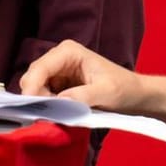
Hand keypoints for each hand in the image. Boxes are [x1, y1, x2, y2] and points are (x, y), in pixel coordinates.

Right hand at [19, 39, 148, 113]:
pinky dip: (45, 104)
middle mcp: (59, 57)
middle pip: (33, 76)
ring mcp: (58, 70)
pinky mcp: (59, 83)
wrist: (134, 95)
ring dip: (40, 101)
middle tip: (46, 114)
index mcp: (68, 51)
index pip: (40, 68)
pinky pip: (43, 94)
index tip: (30, 107)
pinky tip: (57, 112)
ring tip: (56, 114)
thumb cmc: (124, 89)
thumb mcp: (106, 92)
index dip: (32, 87)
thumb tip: (58, 101)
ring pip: (35, 86)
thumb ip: (82, 96)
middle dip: (35, 95)